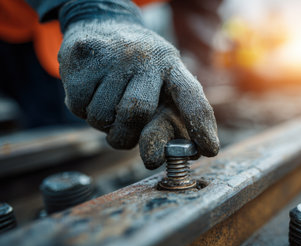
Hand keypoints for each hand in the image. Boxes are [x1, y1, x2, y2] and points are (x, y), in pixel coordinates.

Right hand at [58, 18, 218, 168]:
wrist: (102, 23)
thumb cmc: (137, 67)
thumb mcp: (160, 80)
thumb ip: (168, 115)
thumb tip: (160, 155)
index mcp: (172, 65)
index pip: (192, 96)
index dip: (201, 125)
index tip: (209, 150)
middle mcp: (146, 56)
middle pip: (136, 112)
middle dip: (127, 136)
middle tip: (123, 137)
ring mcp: (113, 53)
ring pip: (102, 116)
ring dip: (103, 124)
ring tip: (107, 103)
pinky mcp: (83, 54)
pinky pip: (79, 107)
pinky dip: (82, 111)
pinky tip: (90, 92)